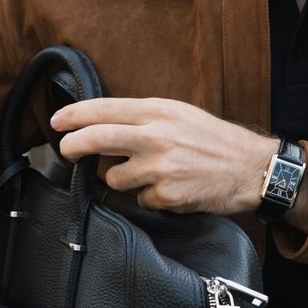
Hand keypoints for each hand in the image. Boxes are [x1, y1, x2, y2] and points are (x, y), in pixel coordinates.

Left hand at [50, 97, 278, 214]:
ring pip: (114, 177)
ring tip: (151, 172)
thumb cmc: (214, 139)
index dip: (75, 114)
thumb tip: (105, 125)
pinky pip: (138, 198)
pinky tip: (171, 187)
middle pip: (96, 139)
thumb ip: (145, 117)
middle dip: (72, 145)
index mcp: (160, 111)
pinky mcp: (165, 196)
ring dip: (123, 178)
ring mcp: (159, 168)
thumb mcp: (181, 113)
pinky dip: (149, 195)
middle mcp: (156, 137)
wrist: (250, 167)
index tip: (58, 121)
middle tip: (66, 150)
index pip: (106, 109)